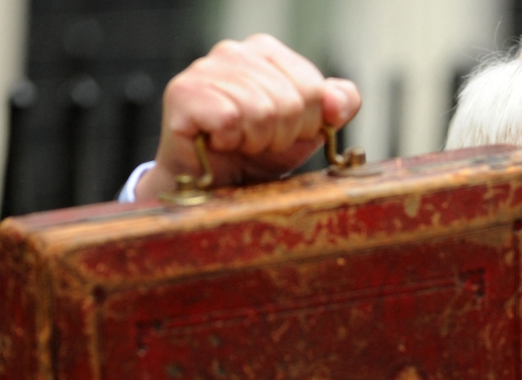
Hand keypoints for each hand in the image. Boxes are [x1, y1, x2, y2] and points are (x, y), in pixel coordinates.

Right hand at [135, 34, 360, 200]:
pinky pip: (228, 120)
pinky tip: (218, 142)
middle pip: (289, 102)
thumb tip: (338, 100)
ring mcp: (205, 69)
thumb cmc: (258, 153)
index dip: (306, 124)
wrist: (217, 185)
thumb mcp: (309, 130)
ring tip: (239, 143)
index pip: (313, 89)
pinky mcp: (183, 93)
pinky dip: (229, 142)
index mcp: (267, 52)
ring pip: (260, 112)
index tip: (285, 134)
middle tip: (259, 143)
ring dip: (255, 142)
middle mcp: (235, 51)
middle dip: (280, 136)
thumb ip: (338, 106)